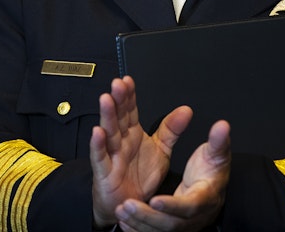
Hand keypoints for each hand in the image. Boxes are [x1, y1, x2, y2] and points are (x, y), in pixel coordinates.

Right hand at [90, 76, 192, 227]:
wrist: (131, 204)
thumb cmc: (141, 176)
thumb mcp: (161, 151)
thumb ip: (172, 130)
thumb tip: (186, 110)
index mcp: (132, 133)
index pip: (130, 110)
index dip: (129, 95)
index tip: (128, 81)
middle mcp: (121, 141)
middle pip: (119, 117)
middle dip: (117, 100)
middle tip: (117, 84)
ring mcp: (111, 156)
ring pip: (109, 133)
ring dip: (106, 116)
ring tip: (106, 100)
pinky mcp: (105, 173)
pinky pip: (100, 158)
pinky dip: (98, 145)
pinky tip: (98, 133)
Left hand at [114, 120, 230, 231]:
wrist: (213, 192)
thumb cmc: (212, 173)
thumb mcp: (217, 155)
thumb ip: (218, 141)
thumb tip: (222, 125)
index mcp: (205, 198)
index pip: (189, 206)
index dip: (172, 205)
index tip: (154, 200)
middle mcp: (194, 217)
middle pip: (171, 224)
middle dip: (148, 216)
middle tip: (128, 204)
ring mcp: (183, 226)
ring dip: (139, 223)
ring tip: (121, 211)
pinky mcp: (171, 229)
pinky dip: (138, 230)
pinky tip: (124, 222)